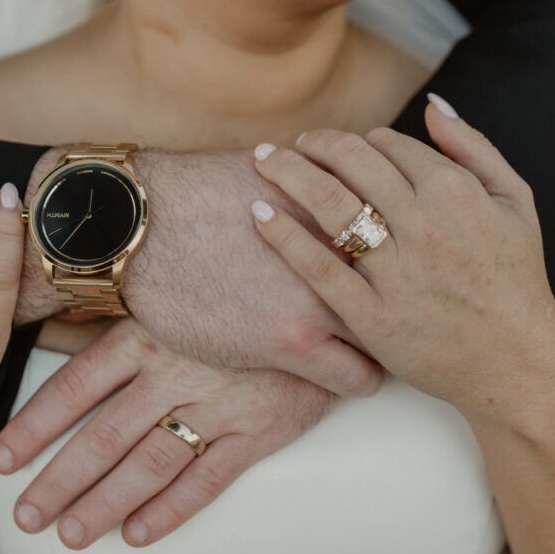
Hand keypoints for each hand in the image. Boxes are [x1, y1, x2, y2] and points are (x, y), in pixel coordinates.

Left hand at [0, 318, 335, 548]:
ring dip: (106, 502)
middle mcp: (174, 372)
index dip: (36, 424)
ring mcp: (216, 403)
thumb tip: (62, 327)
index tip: (5, 457)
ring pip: (149, 463)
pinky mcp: (258, 430)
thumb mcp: (179, 293)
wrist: (326, 297)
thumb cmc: (241, 292)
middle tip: (27, 515)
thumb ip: (129, 316)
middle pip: (104, 435)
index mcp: (147, 334)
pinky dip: (173, 508)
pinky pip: (209, 477)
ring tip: (72, 533)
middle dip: (60, 480)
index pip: (76, 385)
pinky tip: (140, 532)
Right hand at [20, 147, 385, 397]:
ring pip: (392, 338)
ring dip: (390, 345)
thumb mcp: (269, 174)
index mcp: (341, 204)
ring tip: (381, 349)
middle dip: (414, 299)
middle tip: (411, 312)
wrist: (140, 227)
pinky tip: (346, 376)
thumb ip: (315, 185)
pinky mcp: (292, 344)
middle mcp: (345, 249)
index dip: (409, 252)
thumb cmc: (194, 195)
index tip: (407, 269)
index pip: (410, 232)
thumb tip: (327, 176)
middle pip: (412, 284)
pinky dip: (359, 379)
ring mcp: (324, 299)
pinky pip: (359, 380)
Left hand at [250, 95, 554, 420]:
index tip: (341, 148)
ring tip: (263, 161)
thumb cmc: (515, 279)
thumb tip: (430, 105)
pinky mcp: (371, 315)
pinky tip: (258, 213)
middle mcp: (422, 225)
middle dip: (313, 144)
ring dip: (287, 172)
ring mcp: (395, 271)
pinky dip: (284, 236)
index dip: (358, 140)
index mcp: (455, 192)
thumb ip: (473, 148)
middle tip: (291, 145)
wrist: (516, 363)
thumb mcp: (516, 202)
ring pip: (328, 204)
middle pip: (349, 163)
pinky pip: (318, 267)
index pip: (387, 144)